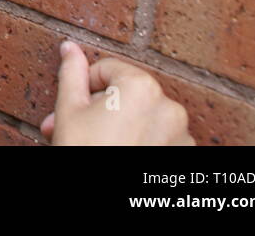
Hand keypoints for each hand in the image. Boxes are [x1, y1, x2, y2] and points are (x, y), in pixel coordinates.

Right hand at [43, 41, 193, 145]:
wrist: (107, 206)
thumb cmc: (85, 151)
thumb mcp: (69, 109)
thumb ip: (71, 72)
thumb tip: (69, 47)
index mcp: (141, 86)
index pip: (106, 69)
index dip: (85, 88)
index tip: (74, 110)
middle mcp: (169, 106)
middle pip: (126, 94)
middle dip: (99, 109)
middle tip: (74, 128)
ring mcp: (182, 134)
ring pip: (142, 116)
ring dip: (119, 125)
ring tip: (96, 143)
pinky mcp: (185, 155)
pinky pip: (159, 137)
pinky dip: (140, 141)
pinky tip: (117, 150)